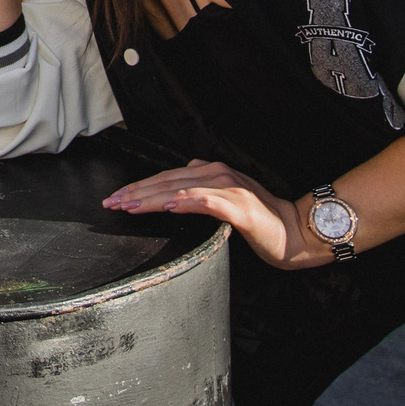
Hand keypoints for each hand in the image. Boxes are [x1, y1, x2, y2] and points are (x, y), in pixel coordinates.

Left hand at [103, 159, 321, 270]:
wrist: (293, 232)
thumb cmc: (259, 221)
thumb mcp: (224, 203)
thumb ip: (200, 194)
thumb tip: (171, 196)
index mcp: (211, 172)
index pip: (167, 178)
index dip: (140, 187)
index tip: (117, 197)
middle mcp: (217, 173)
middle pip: (167, 181)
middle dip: (136, 192)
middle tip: (111, 202)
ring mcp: (229, 188)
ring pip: (180, 189)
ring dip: (151, 197)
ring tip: (128, 205)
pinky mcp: (239, 205)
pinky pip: (206, 201)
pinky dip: (185, 201)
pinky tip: (168, 205)